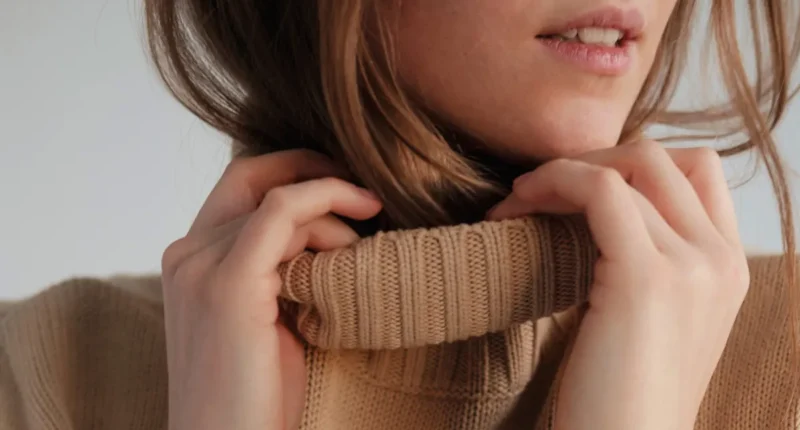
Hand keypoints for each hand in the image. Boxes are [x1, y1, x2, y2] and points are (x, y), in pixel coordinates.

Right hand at [161, 150, 381, 429]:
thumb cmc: (257, 395)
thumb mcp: (267, 318)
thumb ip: (278, 270)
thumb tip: (324, 232)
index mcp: (189, 263)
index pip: (237, 188)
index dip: (291, 172)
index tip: (344, 187)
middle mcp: (186, 255)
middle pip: (253, 179)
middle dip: (313, 171)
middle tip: (366, 194)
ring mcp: (201, 266)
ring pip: (278, 198)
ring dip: (332, 211)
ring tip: (364, 248)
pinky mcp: (228, 283)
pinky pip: (282, 210)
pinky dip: (325, 201)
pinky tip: (359, 228)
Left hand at [486, 141, 748, 429]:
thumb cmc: (618, 396)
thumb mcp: (645, 319)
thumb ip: (642, 264)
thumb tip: (587, 212)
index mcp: (727, 267)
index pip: (696, 169)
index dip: (628, 163)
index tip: (571, 188)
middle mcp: (720, 260)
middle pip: (661, 156)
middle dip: (588, 158)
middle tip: (533, 190)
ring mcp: (691, 266)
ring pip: (626, 166)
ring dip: (557, 172)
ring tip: (513, 203)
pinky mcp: (646, 278)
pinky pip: (599, 188)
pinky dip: (551, 183)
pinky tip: (512, 211)